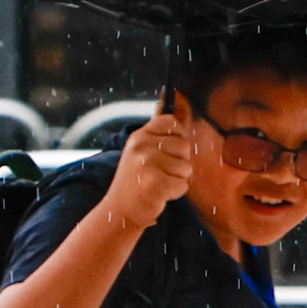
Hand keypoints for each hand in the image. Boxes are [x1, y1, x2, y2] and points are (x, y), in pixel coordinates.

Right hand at [105, 101, 199, 227]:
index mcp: (139, 136)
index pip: (171, 121)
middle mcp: (142, 146)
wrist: (120, 211)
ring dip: (177, 179)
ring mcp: (147, 163)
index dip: (178, 135)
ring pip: (186, 167)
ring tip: (158, 183)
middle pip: (185, 146)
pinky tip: (159, 194)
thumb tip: (167, 95)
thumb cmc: (136, 181)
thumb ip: (156, 131)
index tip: (168, 151)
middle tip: (159, 173)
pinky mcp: (156, 182)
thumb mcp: (140, 151)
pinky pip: (183, 184)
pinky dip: (175, 193)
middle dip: (179, 163)